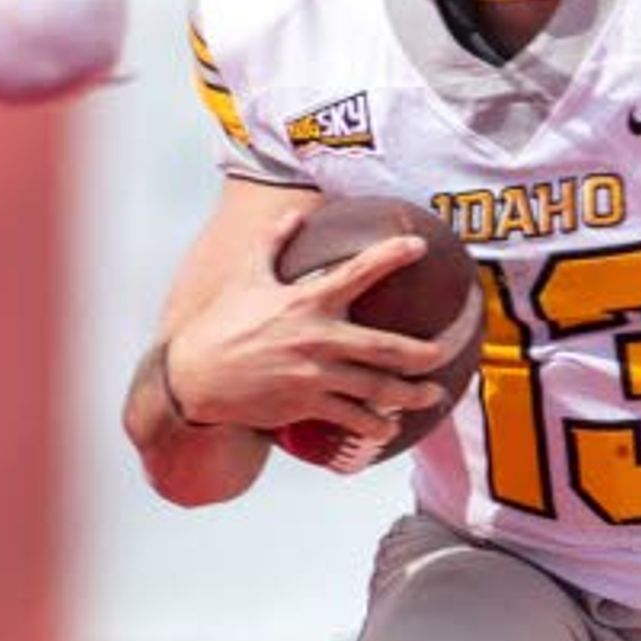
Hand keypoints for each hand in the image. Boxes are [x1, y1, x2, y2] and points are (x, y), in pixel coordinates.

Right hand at [160, 203, 455, 438]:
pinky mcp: (306, 405)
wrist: (195, 380)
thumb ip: (273, 242)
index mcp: (306, 303)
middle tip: (446, 350)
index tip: (419, 246)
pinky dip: (375, 424)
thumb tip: (295, 214)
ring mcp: (314, 376)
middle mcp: (317, 339)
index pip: (358, 273)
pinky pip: (351, 417)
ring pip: (377, 389)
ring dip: (410, 394)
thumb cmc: (221, 325)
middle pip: (386, 348)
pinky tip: (389, 426)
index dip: (391, 257)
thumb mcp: (246, 277)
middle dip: (424, 352)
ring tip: (432, 395)